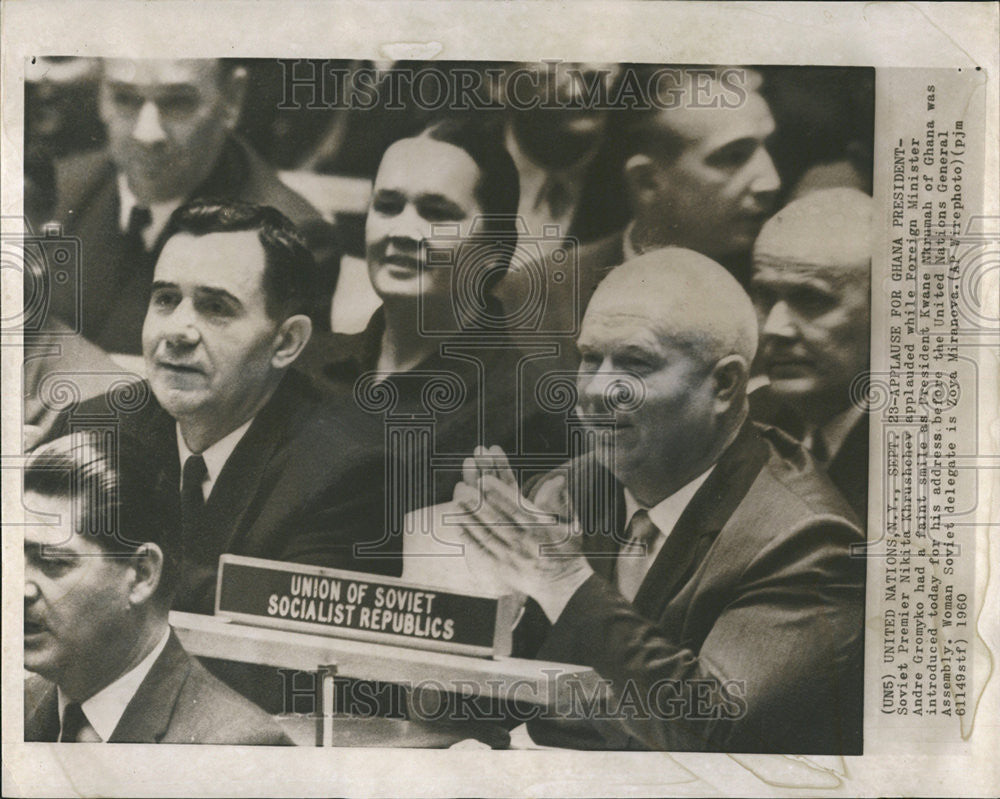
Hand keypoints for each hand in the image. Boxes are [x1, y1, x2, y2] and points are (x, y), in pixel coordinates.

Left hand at [454, 446, 592, 621]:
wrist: (562, 585)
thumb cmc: (566, 550)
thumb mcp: (571, 525)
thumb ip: (560, 501)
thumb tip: (557, 479)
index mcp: (540, 529)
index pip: (515, 508)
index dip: (498, 494)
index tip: (484, 480)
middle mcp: (523, 542)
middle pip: (496, 519)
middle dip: (478, 503)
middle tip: (463, 488)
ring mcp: (511, 557)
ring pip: (486, 534)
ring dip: (469, 518)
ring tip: (457, 503)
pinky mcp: (502, 569)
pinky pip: (482, 552)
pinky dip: (470, 539)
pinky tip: (459, 526)